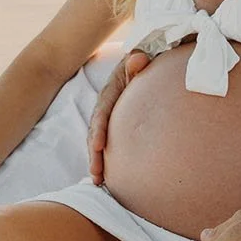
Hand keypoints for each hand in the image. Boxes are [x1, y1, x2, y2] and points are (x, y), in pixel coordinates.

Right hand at [87, 47, 152, 179]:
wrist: (146, 60)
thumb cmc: (144, 61)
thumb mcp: (140, 58)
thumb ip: (138, 61)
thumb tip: (138, 59)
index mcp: (110, 92)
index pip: (102, 113)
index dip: (99, 130)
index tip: (99, 147)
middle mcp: (106, 106)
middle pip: (96, 132)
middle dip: (94, 154)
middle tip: (96, 175)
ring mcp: (110, 117)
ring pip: (99, 140)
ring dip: (98, 160)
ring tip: (98, 182)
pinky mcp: (116, 124)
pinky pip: (109, 142)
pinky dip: (107, 159)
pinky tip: (109, 177)